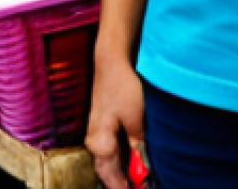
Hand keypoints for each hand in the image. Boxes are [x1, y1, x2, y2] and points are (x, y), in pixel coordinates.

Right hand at [85, 52, 145, 188]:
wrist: (111, 62)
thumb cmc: (122, 87)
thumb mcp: (135, 117)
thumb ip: (138, 143)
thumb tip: (143, 165)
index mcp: (100, 143)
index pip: (111, 176)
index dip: (124, 187)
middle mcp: (94, 141)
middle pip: (107, 171)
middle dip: (120, 182)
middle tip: (136, 188)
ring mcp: (96, 133)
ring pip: (108, 161)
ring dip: (120, 171)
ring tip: (135, 179)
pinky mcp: (102, 125)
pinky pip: (109, 150)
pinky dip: (119, 158)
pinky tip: (131, 159)